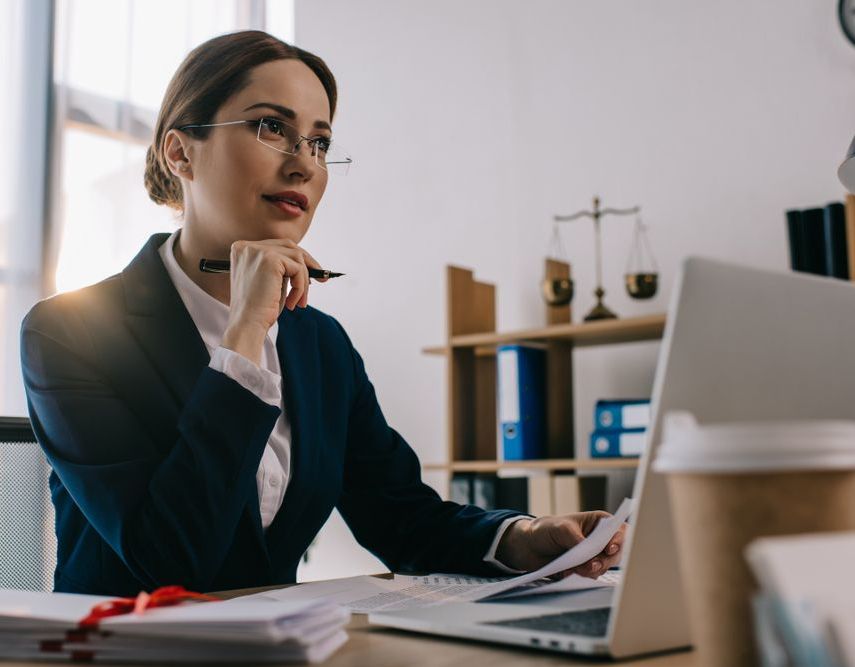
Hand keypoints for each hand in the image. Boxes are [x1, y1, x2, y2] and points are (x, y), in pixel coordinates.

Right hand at [221, 239, 326, 363]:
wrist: (247, 325)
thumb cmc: (258, 310)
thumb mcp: (268, 282)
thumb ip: (281, 267)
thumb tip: (308, 262)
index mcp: (242, 250)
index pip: (277, 246)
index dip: (296, 259)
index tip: (312, 272)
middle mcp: (246, 247)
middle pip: (288, 246)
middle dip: (308, 263)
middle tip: (321, 279)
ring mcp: (257, 251)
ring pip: (297, 257)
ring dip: (303, 282)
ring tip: (299, 302)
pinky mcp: (269, 259)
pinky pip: (298, 269)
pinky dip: (301, 288)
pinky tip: (292, 303)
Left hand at [494, 511, 625, 578]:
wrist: (529, 546)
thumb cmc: (546, 529)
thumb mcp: (561, 529)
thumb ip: (577, 541)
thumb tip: (590, 558)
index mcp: (598, 523)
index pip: (619, 531)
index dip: (619, 540)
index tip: (609, 549)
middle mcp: (599, 540)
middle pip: (615, 554)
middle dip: (603, 561)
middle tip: (590, 566)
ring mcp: (593, 556)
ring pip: (603, 568)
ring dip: (589, 570)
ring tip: (572, 568)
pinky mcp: (585, 570)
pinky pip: (590, 577)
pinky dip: (580, 576)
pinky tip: (566, 572)